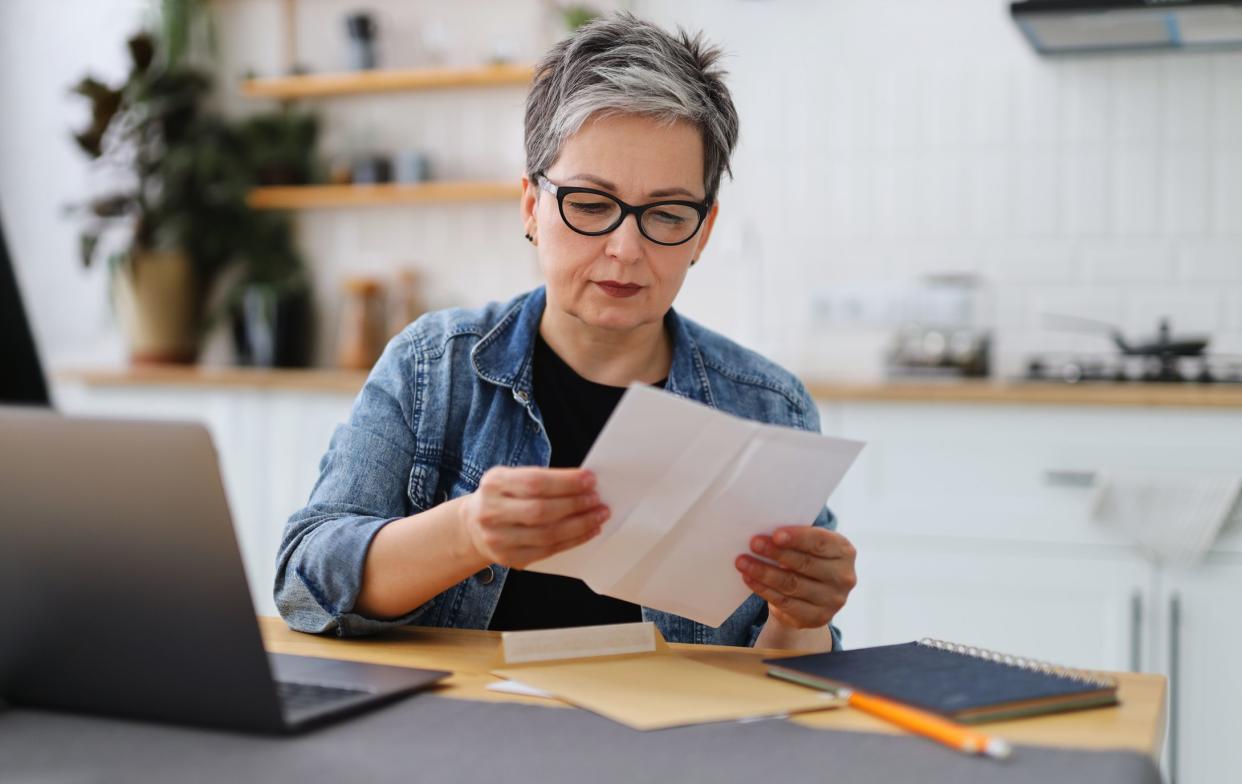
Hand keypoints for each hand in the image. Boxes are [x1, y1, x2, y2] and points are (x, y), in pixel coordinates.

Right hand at [458, 466, 609, 568]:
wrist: (474, 527)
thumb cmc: (503, 497)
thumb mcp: (511, 478)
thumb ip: (542, 479)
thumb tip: (584, 483)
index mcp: (494, 483)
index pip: (535, 482)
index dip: (566, 482)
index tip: (590, 480)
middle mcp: (492, 512)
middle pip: (541, 510)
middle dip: (575, 504)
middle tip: (597, 499)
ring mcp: (499, 539)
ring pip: (548, 534)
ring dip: (580, 525)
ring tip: (598, 515)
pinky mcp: (509, 558)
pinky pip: (548, 550)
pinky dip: (573, 540)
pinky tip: (588, 531)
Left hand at [735, 527, 856, 629]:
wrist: (812, 597)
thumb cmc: (807, 560)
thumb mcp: (809, 547)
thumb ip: (796, 540)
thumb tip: (766, 534)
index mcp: (844, 551)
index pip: (821, 542)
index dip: (798, 538)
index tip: (775, 534)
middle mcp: (843, 577)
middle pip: (805, 563)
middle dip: (776, 553)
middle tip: (753, 544)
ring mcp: (833, 600)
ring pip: (792, 584)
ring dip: (764, 572)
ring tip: (743, 562)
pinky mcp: (818, 617)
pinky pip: (785, 602)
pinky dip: (764, 589)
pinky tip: (749, 579)